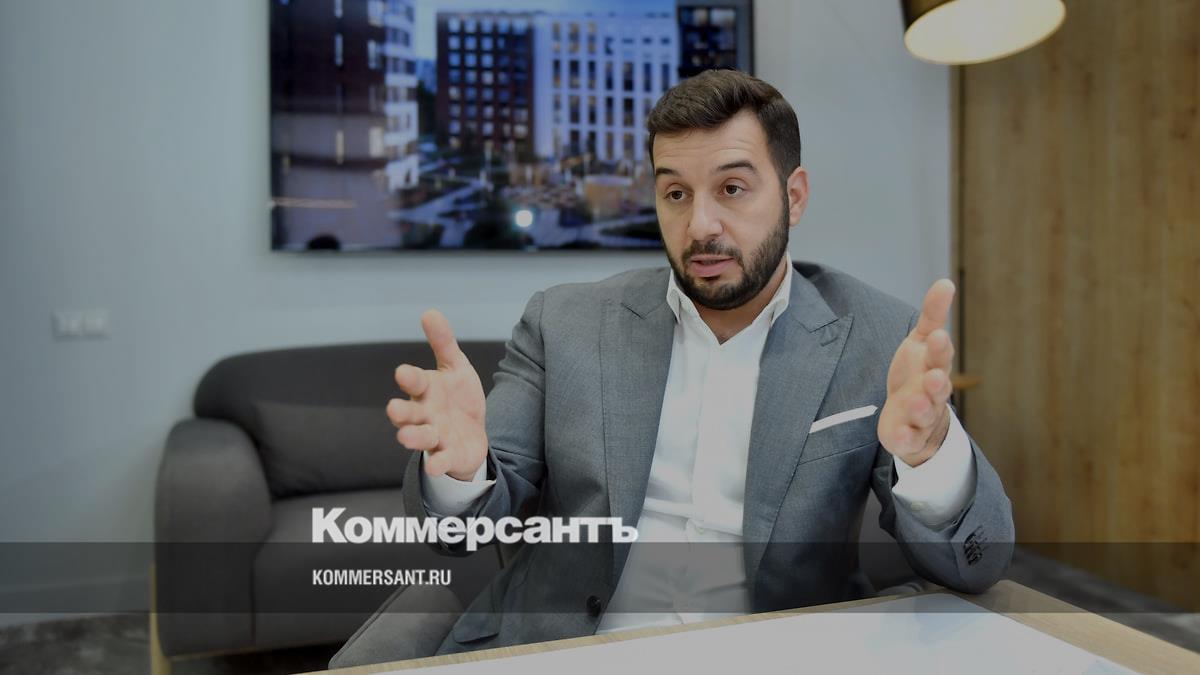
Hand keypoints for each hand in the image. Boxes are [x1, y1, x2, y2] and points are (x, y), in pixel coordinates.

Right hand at [387, 310, 487, 480]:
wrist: (472, 432)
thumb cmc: (457, 397)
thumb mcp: (455, 367)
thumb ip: (442, 343)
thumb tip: (429, 311)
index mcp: (426, 390)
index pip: (415, 382)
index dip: (410, 378)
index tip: (404, 373)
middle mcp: (425, 414)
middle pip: (409, 413)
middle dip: (401, 412)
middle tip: (393, 409)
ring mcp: (435, 436)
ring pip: (420, 438)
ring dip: (413, 437)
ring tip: (404, 437)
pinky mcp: (448, 456)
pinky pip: (441, 461)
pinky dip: (438, 464)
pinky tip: (435, 466)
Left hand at [878, 280, 955, 466]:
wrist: (911, 416)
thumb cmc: (917, 372)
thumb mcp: (920, 341)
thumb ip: (932, 315)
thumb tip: (946, 282)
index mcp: (935, 367)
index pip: (940, 356)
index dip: (939, 348)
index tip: (937, 337)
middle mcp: (931, 392)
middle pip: (937, 387)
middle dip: (937, 382)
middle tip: (935, 375)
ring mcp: (921, 416)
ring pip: (925, 413)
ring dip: (921, 407)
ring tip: (915, 401)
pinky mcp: (907, 435)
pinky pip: (908, 438)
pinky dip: (905, 438)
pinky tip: (900, 435)